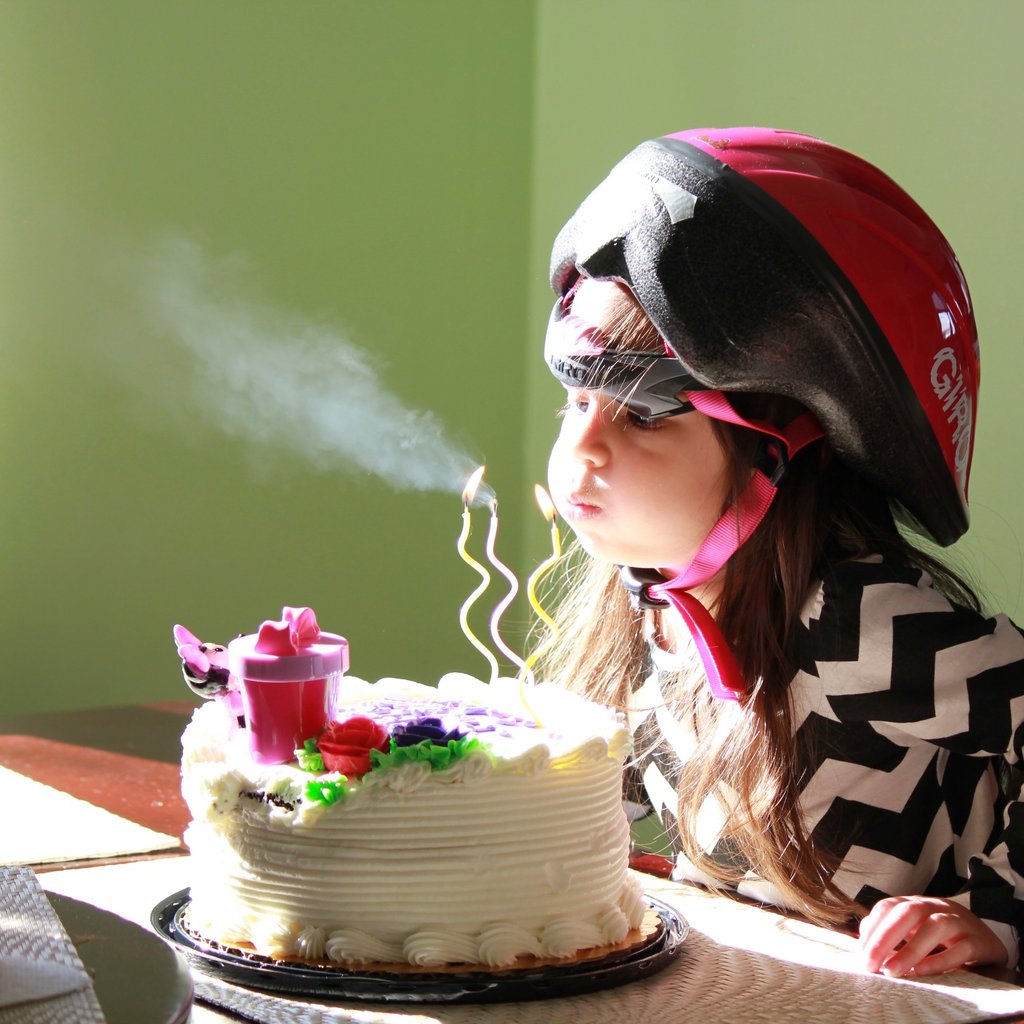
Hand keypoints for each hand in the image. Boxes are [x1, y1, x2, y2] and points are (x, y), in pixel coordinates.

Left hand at [858, 895, 1006, 976]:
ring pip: (935, 926)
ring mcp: (961, 922)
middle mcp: (937, 906)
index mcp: (917, 903)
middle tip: (870, 963)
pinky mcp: (981, 942)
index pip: (889, 907)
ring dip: (910, 949)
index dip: (872, 928)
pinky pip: (962, 949)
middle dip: (884, 937)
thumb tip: (864, 942)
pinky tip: (922, 972)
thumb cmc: (944, 937)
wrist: (988, 942)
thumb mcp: (915, 930)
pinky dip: (941, 960)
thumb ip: (890, 932)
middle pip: (908, 912)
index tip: (861, 954)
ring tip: (892, 971)